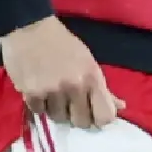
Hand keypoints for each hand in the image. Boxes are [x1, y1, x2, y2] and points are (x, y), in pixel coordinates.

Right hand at [0, 16, 123, 129]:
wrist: (29, 28)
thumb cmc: (62, 44)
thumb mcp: (88, 62)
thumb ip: (103, 88)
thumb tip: (121, 107)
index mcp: (92, 77)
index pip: (105, 116)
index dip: (100, 119)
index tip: (93, 113)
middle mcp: (74, 86)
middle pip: (82, 122)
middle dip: (77, 116)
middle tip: (70, 104)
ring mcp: (52, 91)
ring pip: (59, 118)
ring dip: (57, 110)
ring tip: (53, 94)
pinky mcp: (31, 93)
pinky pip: (39, 112)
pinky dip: (40, 105)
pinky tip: (39, 91)